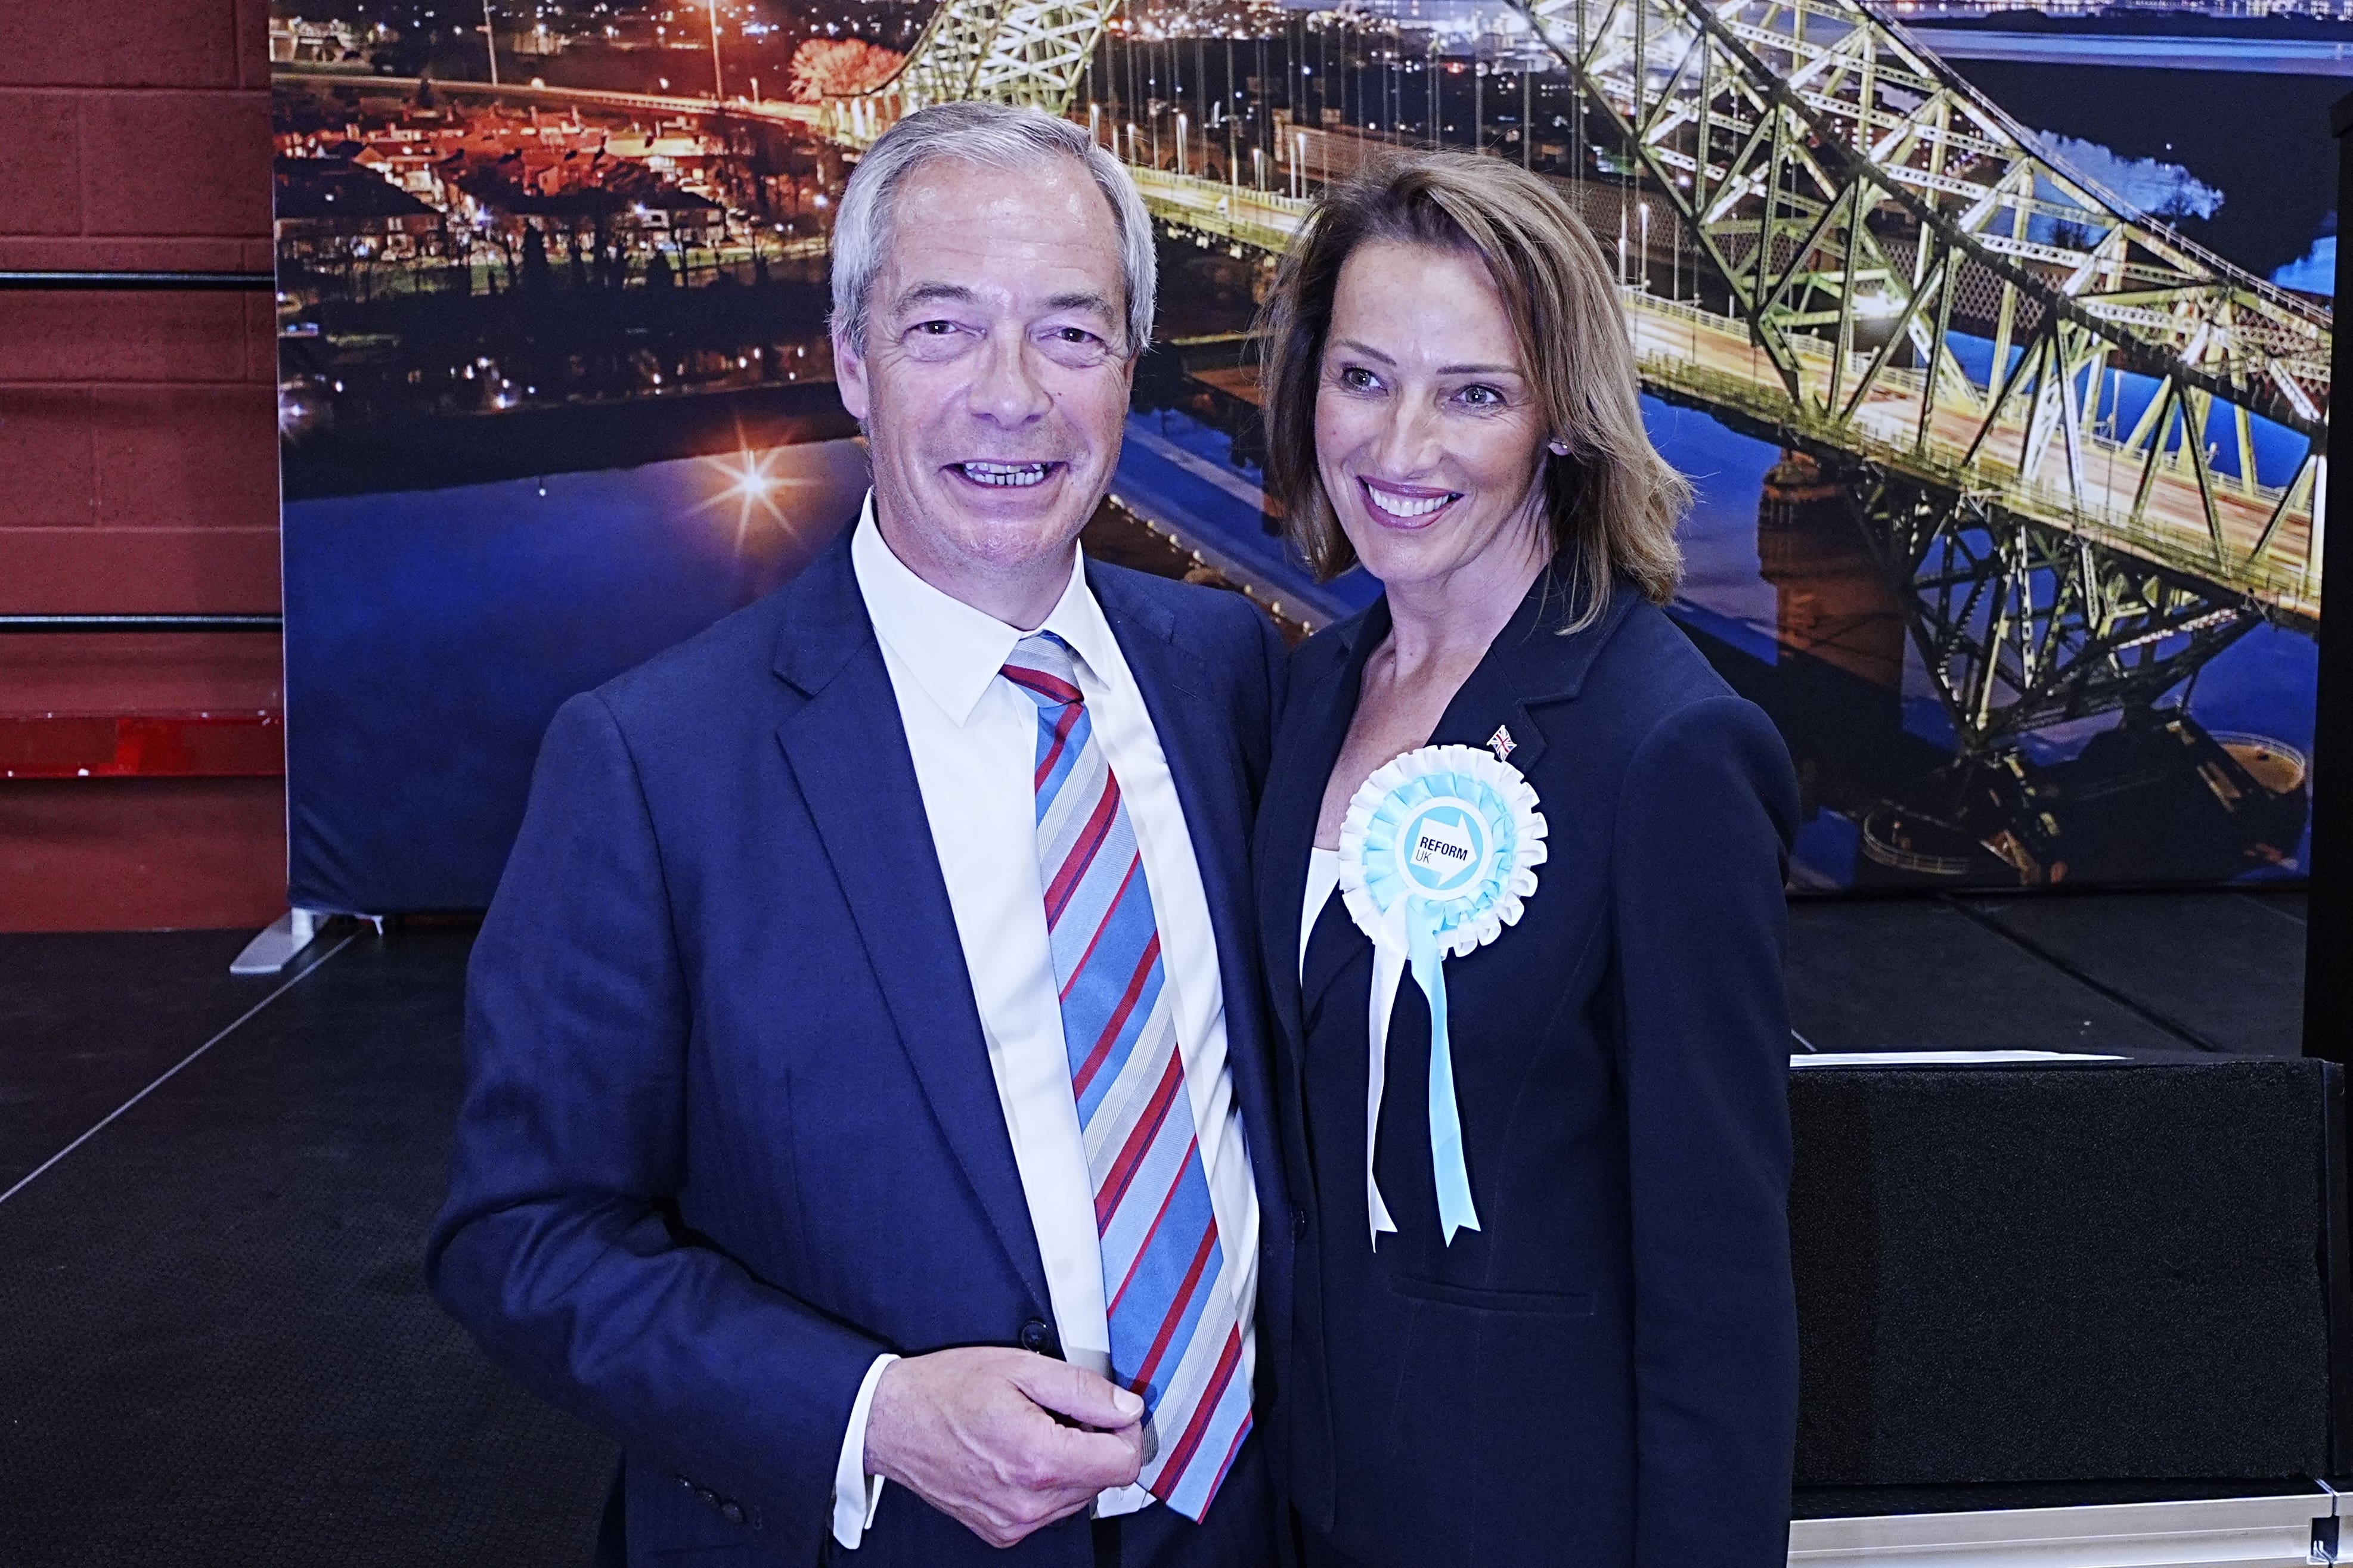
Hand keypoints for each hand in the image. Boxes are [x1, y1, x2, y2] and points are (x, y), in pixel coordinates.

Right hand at [862, 1347, 1145, 1546]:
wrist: (891, 1421)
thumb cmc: (946, 1390)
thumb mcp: (1021, 1368)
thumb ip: (1084, 1390)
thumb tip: (1126, 1407)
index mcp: (1038, 1459)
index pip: (1124, 1464)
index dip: (1126, 1432)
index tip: (1112, 1412)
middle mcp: (1028, 1502)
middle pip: (1103, 1480)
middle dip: (1095, 1444)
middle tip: (1061, 1412)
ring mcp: (1013, 1522)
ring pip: (1078, 1496)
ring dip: (1071, 1463)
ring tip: (1035, 1429)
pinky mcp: (1001, 1530)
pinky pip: (1049, 1510)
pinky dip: (1046, 1482)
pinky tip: (1019, 1452)